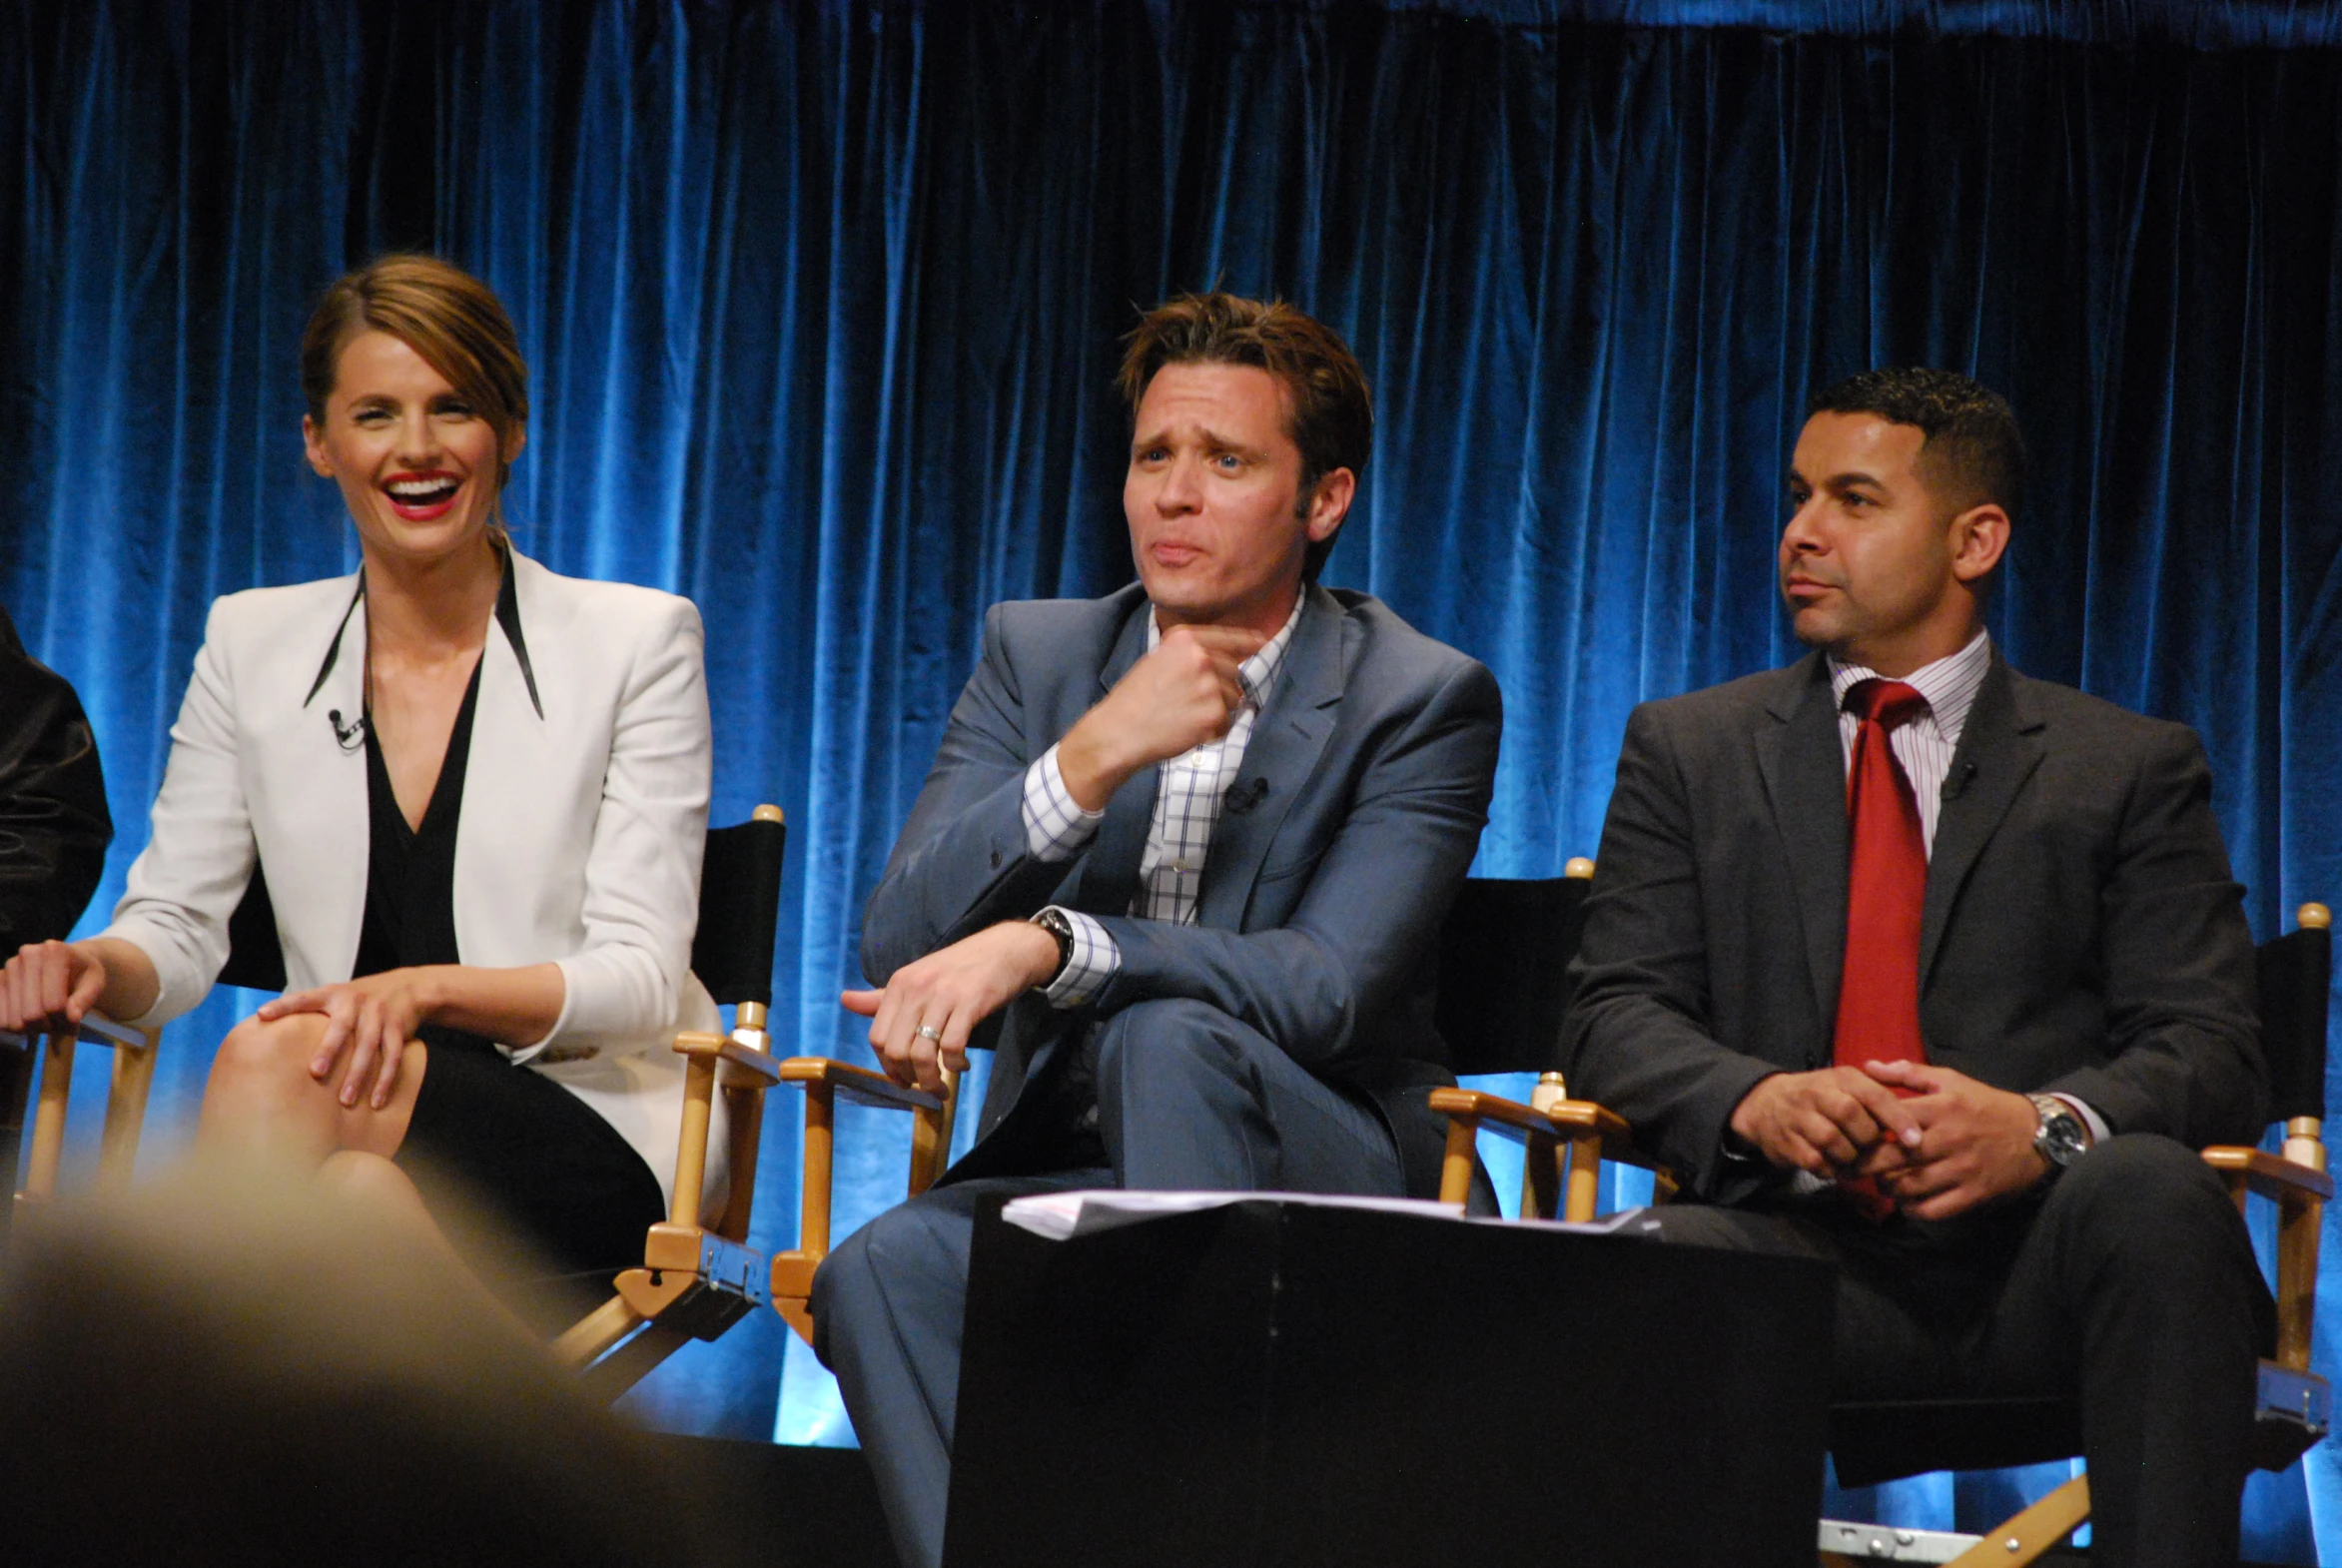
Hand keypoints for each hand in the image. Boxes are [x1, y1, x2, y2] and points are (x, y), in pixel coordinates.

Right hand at [0, 941, 107, 1035]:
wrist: (68, 963)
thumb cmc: (83, 975)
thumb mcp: (95, 985)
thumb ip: (85, 1001)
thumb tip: (71, 1018)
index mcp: (55, 951)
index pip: (54, 1004)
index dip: (64, 1020)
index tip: (72, 1019)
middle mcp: (27, 954)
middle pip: (31, 1014)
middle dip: (48, 1026)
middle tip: (59, 1023)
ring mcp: (8, 967)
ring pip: (14, 1020)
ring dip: (32, 1028)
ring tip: (47, 1019)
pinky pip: (0, 1019)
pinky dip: (16, 1026)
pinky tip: (30, 1018)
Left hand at [257, 969, 442, 1109]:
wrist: (408, 987)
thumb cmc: (359, 1000)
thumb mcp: (335, 996)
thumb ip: (309, 1010)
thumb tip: (264, 1024)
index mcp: (333, 994)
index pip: (305, 998)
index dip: (284, 1005)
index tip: (263, 1015)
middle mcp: (356, 1001)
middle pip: (342, 1026)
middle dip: (330, 1049)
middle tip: (316, 1072)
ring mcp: (379, 1014)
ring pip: (369, 1045)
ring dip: (358, 1074)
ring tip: (346, 1101)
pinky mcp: (398, 1028)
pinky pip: (393, 1056)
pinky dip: (386, 1080)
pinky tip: (376, 1102)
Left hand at [843, 921, 1062, 1091]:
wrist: (1005, 949)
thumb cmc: (960, 968)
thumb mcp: (917, 978)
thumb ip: (882, 997)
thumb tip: (845, 1000)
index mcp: (899, 984)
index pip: (877, 1037)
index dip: (887, 1067)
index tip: (903, 1080)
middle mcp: (916, 988)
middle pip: (895, 1050)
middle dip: (909, 1078)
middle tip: (925, 1087)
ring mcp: (942, 995)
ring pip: (921, 1054)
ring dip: (930, 1080)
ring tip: (941, 1086)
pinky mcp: (970, 1003)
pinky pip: (952, 1047)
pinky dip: (955, 1065)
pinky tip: (962, 1065)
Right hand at [1056, 624, 1266, 808]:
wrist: (1118, 731)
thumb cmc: (1134, 699)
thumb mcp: (1159, 659)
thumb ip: (1191, 654)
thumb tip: (1228, 656)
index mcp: (1185, 639)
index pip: (1230, 637)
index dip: (1249, 641)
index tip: (1262, 642)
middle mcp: (1201, 657)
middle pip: (1234, 673)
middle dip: (1220, 688)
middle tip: (1188, 703)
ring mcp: (1210, 686)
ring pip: (1235, 699)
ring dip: (1218, 711)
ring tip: (1185, 716)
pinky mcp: (1214, 714)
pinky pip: (1227, 723)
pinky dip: (1213, 731)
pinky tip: (1188, 731)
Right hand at [1727, 1066, 1924, 1176]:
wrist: (1765, 1103)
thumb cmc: (1820, 1097)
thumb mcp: (1847, 1084)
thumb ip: (1881, 1090)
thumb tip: (1921, 1100)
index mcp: (1840, 1078)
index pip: (1873, 1094)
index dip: (1897, 1118)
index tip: (1917, 1141)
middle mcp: (1817, 1093)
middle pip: (1851, 1116)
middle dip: (1868, 1139)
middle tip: (1875, 1151)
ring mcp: (1798, 1117)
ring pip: (1832, 1140)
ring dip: (1850, 1157)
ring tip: (1855, 1161)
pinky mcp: (1786, 1142)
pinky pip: (1815, 1161)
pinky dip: (1831, 1169)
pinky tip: (1834, 1166)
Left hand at [1859, 1060, 2049, 1219]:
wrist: (2038, 1134)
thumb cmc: (1986, 1104)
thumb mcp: (1951, 1080)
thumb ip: (1908, 1073)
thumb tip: (1868, 1067)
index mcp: (1941, 1107)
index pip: (1889, 1119)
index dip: (1866, 1128)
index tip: (1854, 1134)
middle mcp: (1949, 1139)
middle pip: (1893, 1158)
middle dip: (1866, 1165)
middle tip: (1854, 1166)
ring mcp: (1962, 1169)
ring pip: (1909, 1186)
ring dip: (1887, 1188)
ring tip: (1881, 1182)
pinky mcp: (1973, 1194)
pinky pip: (1933, 1210)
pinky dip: (1912, 1209)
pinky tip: (1906, 1201)